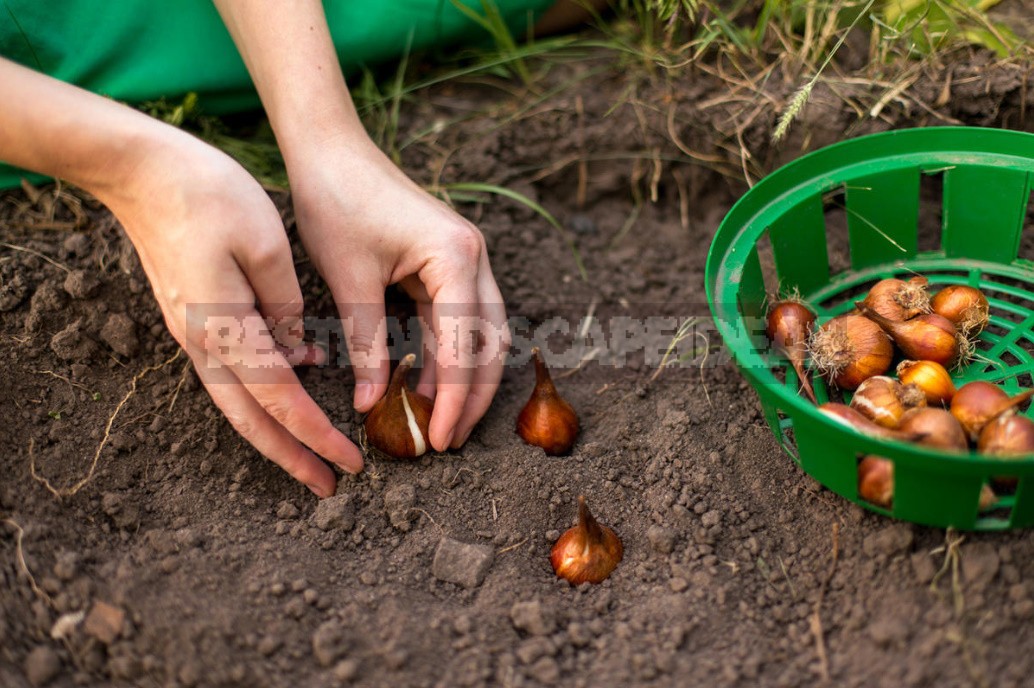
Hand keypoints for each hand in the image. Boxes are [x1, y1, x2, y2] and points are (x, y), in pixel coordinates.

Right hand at [103, 128, 362, 496]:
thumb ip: (288, 304)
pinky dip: (261, 396)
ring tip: (309, 459)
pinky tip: (291, 387)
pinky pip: (229, 374)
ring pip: (236, 403)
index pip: (281, 399)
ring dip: (273, 436)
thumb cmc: (207, 194)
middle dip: (292, 457)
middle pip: (251, 420)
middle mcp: (203, 342)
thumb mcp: (266, 243)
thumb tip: (300, 349)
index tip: (351, 463)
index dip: (317, 436)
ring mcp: (192, 333)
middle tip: (328, 485)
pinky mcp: (192, 319)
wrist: (140, 170)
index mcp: (226, 328)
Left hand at [287, 138, 508, 450]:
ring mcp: (465, 259)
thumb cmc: (336, 202)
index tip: (441, 439)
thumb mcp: (349, 280)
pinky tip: (426, 385)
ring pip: (481, 334)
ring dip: (464, 378)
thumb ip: (368, 344)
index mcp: (456, 258)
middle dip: (474, 396)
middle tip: (449, 441)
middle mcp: (474, 258)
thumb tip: (372, 404)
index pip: (466, 345)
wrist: (331, 149)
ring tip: (440, 422)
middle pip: (491, 342)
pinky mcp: (448, 263)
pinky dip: (446, 354)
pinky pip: (458, 319)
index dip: (455, 399)